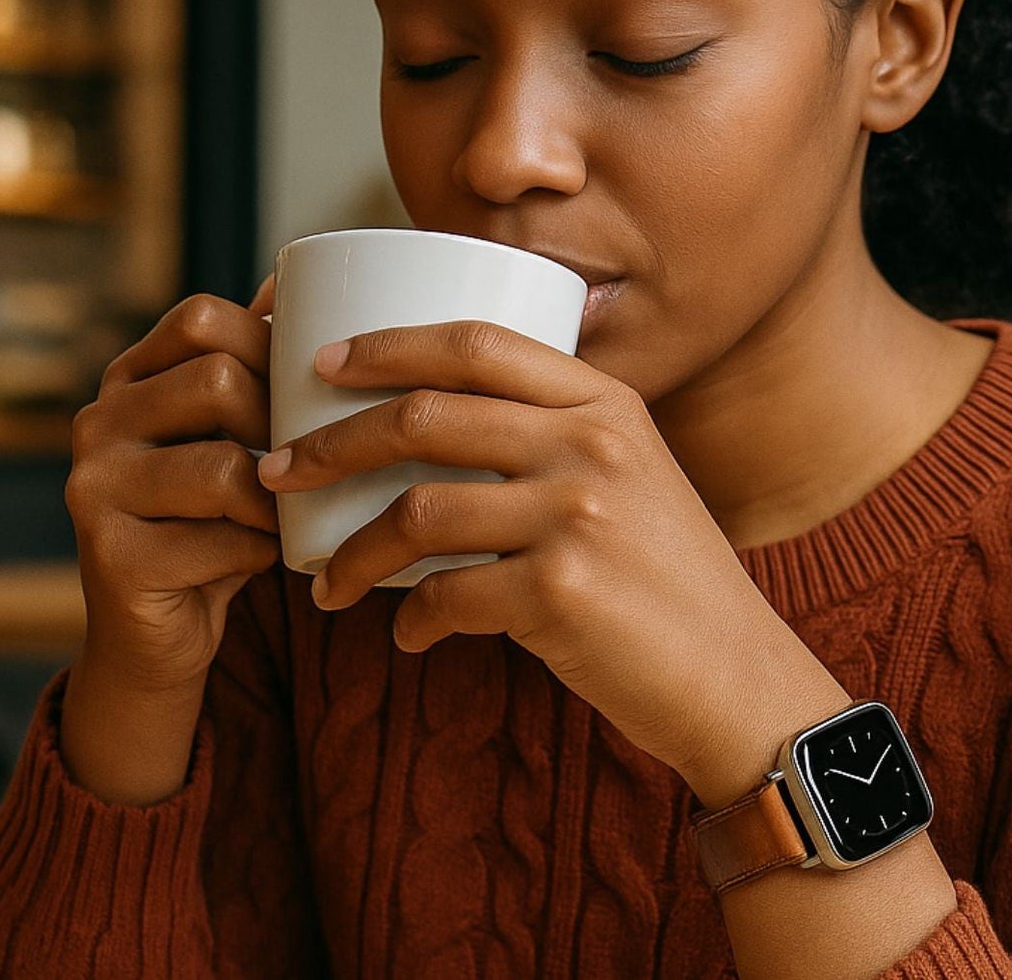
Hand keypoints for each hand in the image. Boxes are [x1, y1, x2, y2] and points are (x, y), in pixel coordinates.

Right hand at [66, 273, 281, 692]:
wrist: (161, 631)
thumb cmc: (218, 517)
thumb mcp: (236, 430)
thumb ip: (255, 362)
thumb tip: (297, 276)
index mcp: (129, 378)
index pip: (203, 318)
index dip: (268, 345)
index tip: (299, 388)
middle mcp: (97, 422)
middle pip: (219, 382)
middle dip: (281, 425)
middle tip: (301, 460)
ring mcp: (94, 490)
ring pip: (223, 467)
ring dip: (277, 497)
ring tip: (284, 513)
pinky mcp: (110, 559)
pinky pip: (223, 539)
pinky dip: (263, 552)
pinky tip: (260, 559)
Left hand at [254, 319, 845, 791]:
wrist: (733, 671)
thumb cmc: (668, 574)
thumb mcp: (632, 472)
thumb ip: (556, 435)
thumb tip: (432, 428)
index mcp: (605, 401)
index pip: (477, 342)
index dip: (389, 345)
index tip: (325, 364)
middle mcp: (591, 443)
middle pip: (426, 415)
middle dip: (332, 443)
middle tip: (278, 472)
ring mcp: (576, 514)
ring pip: (417, 510)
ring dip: (352, 552)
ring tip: (327, 582)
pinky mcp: (559, 591)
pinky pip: (445, 596)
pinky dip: (410, 620)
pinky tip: (407, 634)